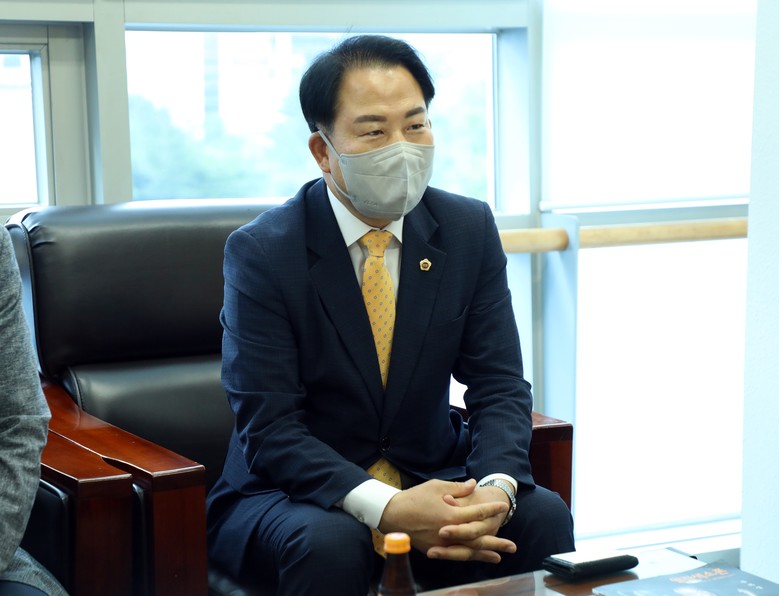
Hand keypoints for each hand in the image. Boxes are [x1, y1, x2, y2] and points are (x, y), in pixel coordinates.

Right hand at [377, 479, 514, 563]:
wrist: (392, 514)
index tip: (503, 506)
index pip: (477, 513)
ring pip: (468, 551)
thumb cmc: (414, 497)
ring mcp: (442, 543)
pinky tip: (475, 557)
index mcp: (451, 514)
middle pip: (478, 538)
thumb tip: (473, 485)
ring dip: (485, 554)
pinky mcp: (434, 549)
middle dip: (496, 542)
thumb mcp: (436, 486)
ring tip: (499, 557)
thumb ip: (458, 488)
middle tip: (512, 546)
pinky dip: (467, 557)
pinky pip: (455, 555)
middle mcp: (449, 532)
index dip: (491, 509)